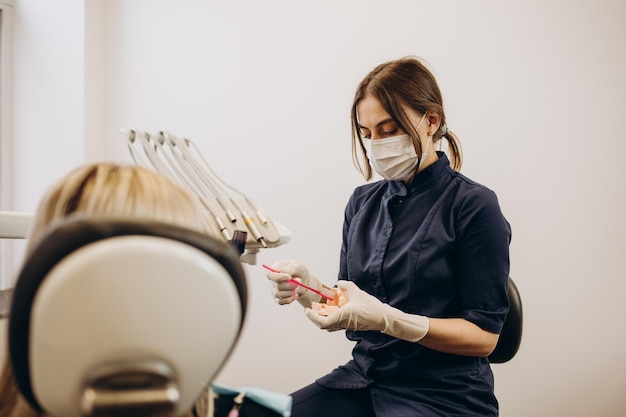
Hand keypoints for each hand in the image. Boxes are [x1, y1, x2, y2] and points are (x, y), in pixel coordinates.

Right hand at [265, 260, 326, 307]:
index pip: (270, 275)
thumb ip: (290, 268)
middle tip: (299, 280)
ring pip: (278, 295)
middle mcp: (272, 281)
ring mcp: (274, 290)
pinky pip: (281, 302)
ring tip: (297, 287)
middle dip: (290, 285)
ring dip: (290, 292)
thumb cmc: (298, 270)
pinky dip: (290, 299)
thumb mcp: (296, 265)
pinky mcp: (278, 298)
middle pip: (276, 286)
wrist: (303, 279)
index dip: (278, 277)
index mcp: (274, 270)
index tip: (289, 277)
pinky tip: (295, 294)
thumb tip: (283, 272)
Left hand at [304, 281, 428, 341]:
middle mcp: (342, 323)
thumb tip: (339, 283)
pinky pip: (335, 324)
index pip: (322, 321)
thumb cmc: (372, 307)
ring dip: (321, 319)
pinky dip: (329, 318)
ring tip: (318, 310)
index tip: (307, 311)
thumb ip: (346, 286)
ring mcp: (346, 326)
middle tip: (310, 310)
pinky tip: (331, 310)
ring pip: (329, 326)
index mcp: (342, 316)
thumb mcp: (357, 292)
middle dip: (314, 318)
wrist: (383, 318)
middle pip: (323, 325)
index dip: (313, 317)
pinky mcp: (350, 326)